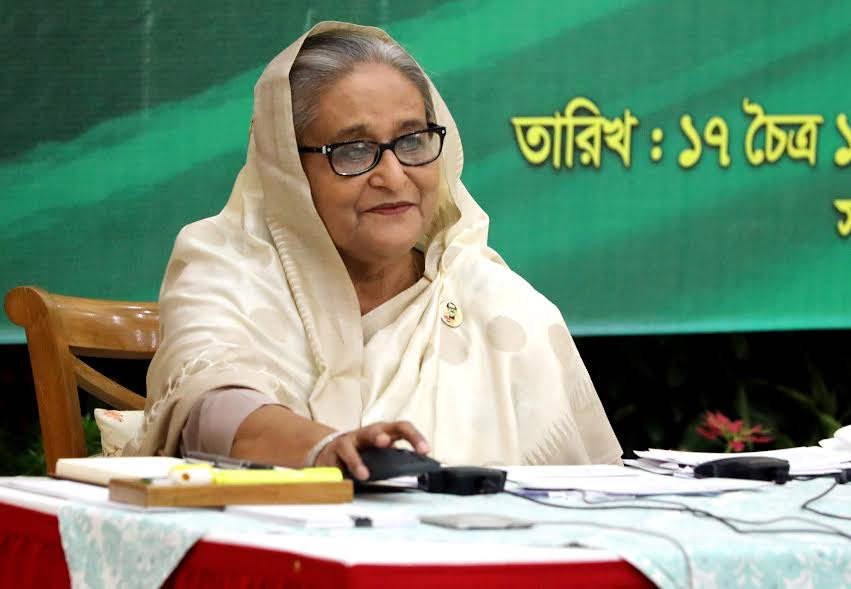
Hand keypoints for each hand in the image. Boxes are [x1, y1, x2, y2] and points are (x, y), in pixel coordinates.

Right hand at [314, 421, 429, 480]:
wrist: (331, 449)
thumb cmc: (364, 451)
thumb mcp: (381, 451)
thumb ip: (395, 458)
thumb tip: (417, 471)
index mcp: (383, 432)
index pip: (402, 428)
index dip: (414, 437)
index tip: (424, 450)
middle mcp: (365, 434)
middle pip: (374, 431)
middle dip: (379, 436)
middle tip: (385, 442)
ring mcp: (346, 443)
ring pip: (349, 447)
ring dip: (356, 461)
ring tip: (363, 475)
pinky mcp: (332, 455)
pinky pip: (335, 465)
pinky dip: (339, 475)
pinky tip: (342, 483)